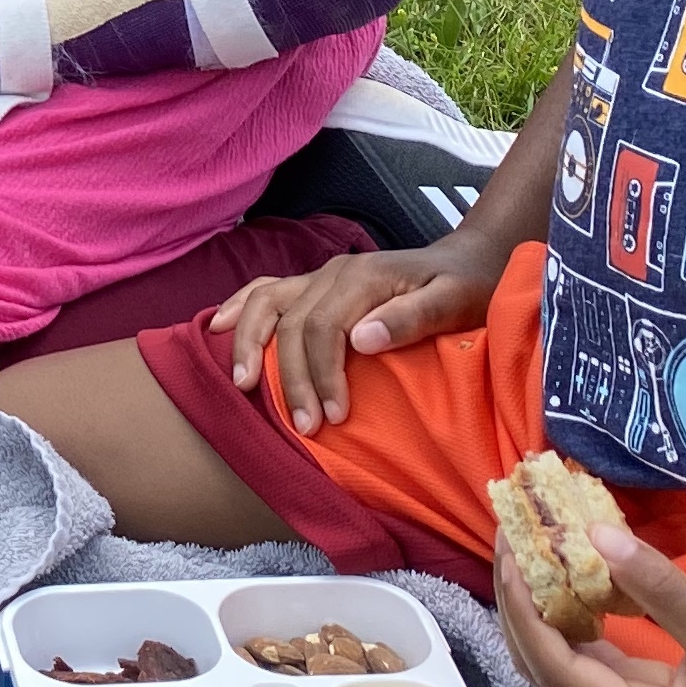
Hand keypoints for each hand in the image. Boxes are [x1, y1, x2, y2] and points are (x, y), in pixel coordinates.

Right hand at [210, 239, 498, 432]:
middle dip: (290, 377)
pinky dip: (238, 308)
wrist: (470, 260)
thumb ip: (411, 318)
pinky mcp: (314, 284)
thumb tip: (362, 340)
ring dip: (247, 342)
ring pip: (266, 302)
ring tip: (240, 384)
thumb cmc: (468, 288)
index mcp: (364, 277)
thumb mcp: (456, 302)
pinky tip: (215, 327)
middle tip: (302, 427)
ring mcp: (320, 276)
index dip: (322, 373)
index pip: (324, 327)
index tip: (333, 417)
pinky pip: (266, 291)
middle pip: (291, 322)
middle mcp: (334, 272)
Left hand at [496, 528, 685, 686]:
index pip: (552, 668)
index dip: (523, 611)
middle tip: (510, 537)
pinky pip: (598, 657)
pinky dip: (578, 617)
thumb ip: (665, 593)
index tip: (512, 551)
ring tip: (530, 548)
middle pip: (545, 668)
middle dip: (520, 605)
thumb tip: (597, 538)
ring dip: (544, 609)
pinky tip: (575, 577)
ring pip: (567, 662)